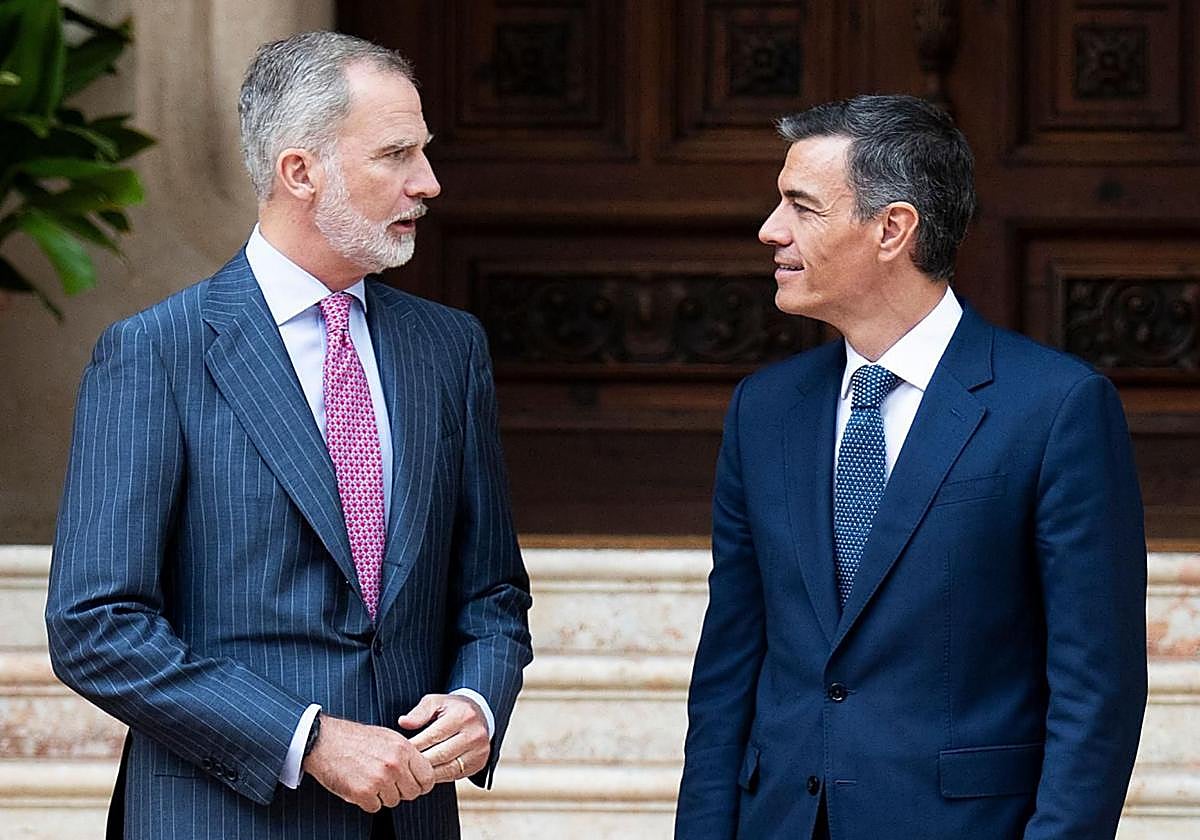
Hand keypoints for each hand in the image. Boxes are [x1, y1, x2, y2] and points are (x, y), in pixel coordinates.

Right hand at [302, 715, 434, 811]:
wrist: (324, 741)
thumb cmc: (356, 738)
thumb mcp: (388, 737)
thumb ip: (407, 754)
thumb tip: (422, 771)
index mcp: (403, 749)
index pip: (428, 777)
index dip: (421, 783)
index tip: (413, 783)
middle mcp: (394, 765)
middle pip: (412, 793)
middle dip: (401, 791)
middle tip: (388, 782)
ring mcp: (379, 780)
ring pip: (393, 802)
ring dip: (383, 795)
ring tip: (370, 779)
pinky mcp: (362, 793)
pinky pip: (375, 807)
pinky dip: (367, 801)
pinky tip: (359, 785)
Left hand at [399, 694, 490, 782]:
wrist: (480, 715)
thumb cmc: (453, 709)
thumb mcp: (436, 702)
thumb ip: (419, 712)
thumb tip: (403, 722)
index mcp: (463, 715)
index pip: (433, 736)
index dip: (415, 745)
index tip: (400, 751)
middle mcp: (475, 733)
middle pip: (440, 754)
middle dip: (419, 761)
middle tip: (402, 765)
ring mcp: (479, 750)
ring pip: (448, 768)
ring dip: (427, 772)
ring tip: (411, 771)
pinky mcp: (479, 763)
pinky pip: (454, 775)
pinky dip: (438, 776)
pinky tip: (426, 775)